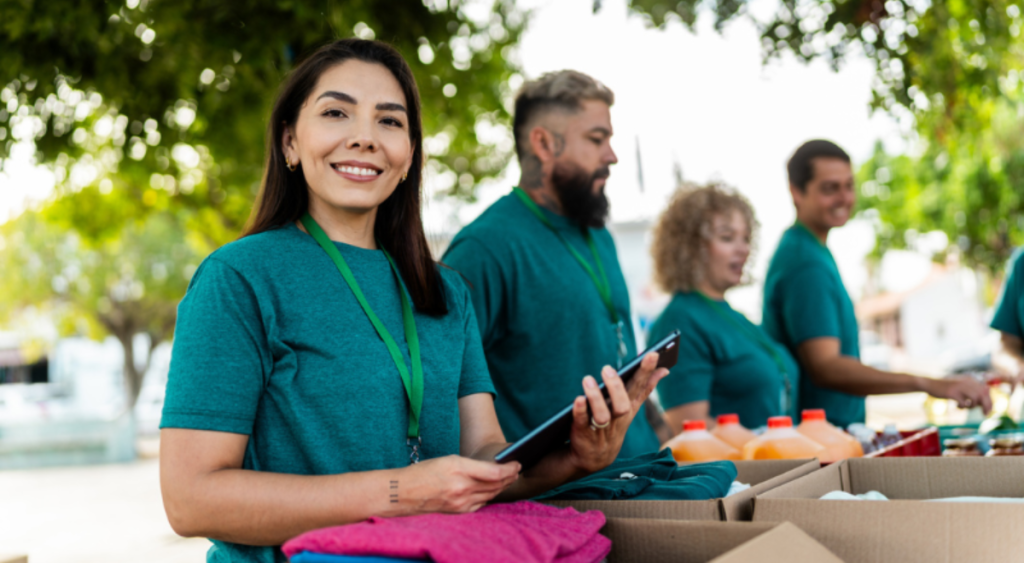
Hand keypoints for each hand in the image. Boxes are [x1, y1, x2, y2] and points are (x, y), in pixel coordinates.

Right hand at [395, 455, 519, 514]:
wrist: (404, 493)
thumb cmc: (424, 472)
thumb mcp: (449, 460)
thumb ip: (472, 465)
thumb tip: (493, 468)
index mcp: (460, 470)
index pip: (495, 472)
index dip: (510, 468)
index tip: (517, 463)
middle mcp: (462, 488)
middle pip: (496, 485)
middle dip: (509, 477)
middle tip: (517, 470)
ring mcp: (461, 503)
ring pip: (491, 495)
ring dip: (502, 487)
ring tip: (509, 478)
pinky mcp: (459, 511)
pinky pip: (481, 503)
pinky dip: (490, 496)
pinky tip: (493, 490)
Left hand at [565, 352, 669, 473]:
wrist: (595, 458)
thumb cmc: (613, 424)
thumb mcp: (630, 407)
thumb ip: (645, 388)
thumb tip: (664, 369)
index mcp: (628, 408)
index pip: (640, 388)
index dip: (647, 372)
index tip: (653, 354)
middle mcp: (617, 418)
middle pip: (622, 404)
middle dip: (616, 387)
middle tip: (606, 368)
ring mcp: (600, 428)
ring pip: (602, 415)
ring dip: (595, 398)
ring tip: (588, 380)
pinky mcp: (583, 433)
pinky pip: (582, 422)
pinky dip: (580, 411)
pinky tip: (578, 399)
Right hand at [923, 376, 992, 413]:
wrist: (930, 384)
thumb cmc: (947, 387)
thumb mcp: (961, 386)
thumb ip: (973, 390)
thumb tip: (986, 399)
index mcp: (970, 379)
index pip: (986, 391)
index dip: (990, 401)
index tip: (989, 410)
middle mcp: (966, 381)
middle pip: (983, 395)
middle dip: (986, 406)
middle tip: (985, 414)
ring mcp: (959, 386)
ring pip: (975, 398)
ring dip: (972, 406)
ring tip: (965, 407)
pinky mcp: (952, 392)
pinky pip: (963, 402)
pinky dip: (962, 407)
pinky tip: (957, 406)